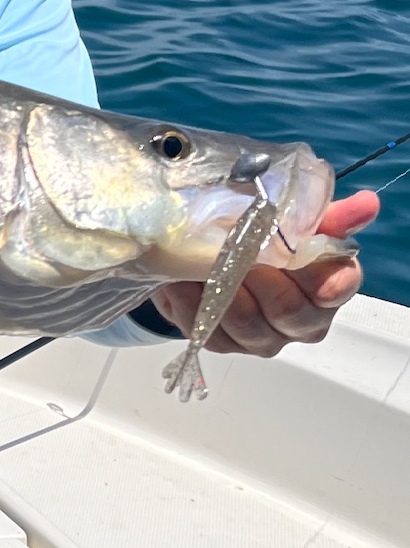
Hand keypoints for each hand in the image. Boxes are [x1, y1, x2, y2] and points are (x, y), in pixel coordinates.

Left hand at [152, 190, 377, 355]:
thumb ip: (325, 214)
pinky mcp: (225, 343)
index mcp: (326, 285)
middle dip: (261, 279)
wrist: (205, 253)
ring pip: (249, 325)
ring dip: (224, 292)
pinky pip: (210, 332)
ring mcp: (263, 336)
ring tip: (204, 265)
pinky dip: (192, 304)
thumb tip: (366, 204)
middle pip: (289, 310)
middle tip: (238, 252)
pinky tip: (181, 282)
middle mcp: (302, 319)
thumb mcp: (287, 217)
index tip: (299, 259)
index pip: (336, 288)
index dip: (325, 279)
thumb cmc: (255, 235)